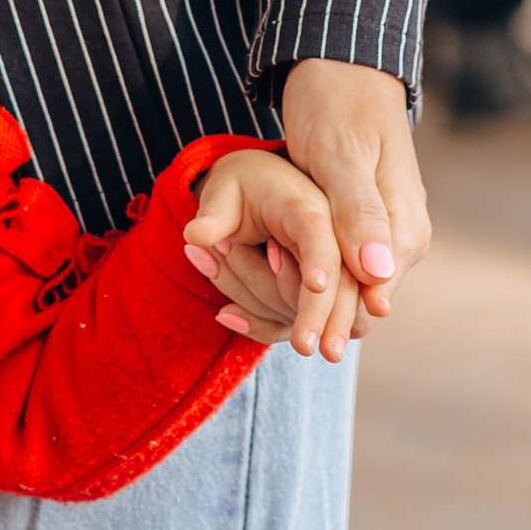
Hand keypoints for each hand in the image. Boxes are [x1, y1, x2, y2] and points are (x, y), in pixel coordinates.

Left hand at [182, 148, 356, 358]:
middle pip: (336, 284)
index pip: (321, 236)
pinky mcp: (308, 297)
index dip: (320, 259)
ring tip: (212, 257)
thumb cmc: (240, 182)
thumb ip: (215, 211)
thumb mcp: (225, 187)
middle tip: (303, 347)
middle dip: (321, 317)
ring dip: (256, 301)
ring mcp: (323, 273)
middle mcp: (326, 243)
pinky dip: (256, 324)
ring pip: (307, 307)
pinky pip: (288, 320)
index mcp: (309, 206)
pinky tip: (225, 315)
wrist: (251, 188)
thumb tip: (194, 235)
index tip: (316, 286)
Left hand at [278, 59, 429, 326]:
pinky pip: (339, 266)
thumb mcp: (342, 154)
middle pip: (364, 299)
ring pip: (351, 288)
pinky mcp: (358, 221)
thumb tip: (377, 274)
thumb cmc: (338, 101)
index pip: (375, 292)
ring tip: (253, 318)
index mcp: (404, 222)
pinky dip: (307, 279)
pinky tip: (266, 289)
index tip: (304, 342)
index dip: (339, 318)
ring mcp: (382, 228)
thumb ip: (359, 212)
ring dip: (311, 304)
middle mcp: (401, 233)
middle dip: (322, 319)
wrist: (339, 61)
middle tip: (275, 335)